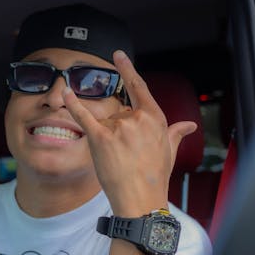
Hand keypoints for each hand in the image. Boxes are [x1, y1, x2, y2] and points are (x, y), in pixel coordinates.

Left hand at [63, 50, 196, 216]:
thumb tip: (188, 126)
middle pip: (118, 113)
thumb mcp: (170, 151)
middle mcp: (137, 118)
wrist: (141, 199)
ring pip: (105, 123)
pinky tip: (65, 92)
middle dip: (118, 131)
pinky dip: (73, 104)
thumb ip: (175, 133)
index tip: (117, 55)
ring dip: (106, 138)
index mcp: (155, 118)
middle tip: (125, 155)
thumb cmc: (155, 177)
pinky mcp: (100, 138)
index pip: (139, 87)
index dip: (127, 69)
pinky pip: (84, 116)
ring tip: (117, 159)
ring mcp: (119, 127)